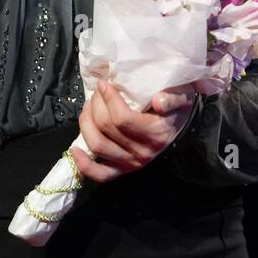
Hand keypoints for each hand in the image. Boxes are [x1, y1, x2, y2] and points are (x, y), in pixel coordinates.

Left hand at [70, 81, 196, 182]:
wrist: (180, 125)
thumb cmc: (177, 106)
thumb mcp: (182, 96)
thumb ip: (173, 98)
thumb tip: (159, 101)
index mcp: (156, 133)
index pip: (122, 118)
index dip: (108, 99)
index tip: (104, 83)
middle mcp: (143, 152)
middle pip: (106, 128)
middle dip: (95, 105)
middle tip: (96, 92)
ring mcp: (132, 163)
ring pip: (98, 145)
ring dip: (86, 123)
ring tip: (88, 107)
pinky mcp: (123, 170)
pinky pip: (102, 174)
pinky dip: (85, 165)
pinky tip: (74, 150)